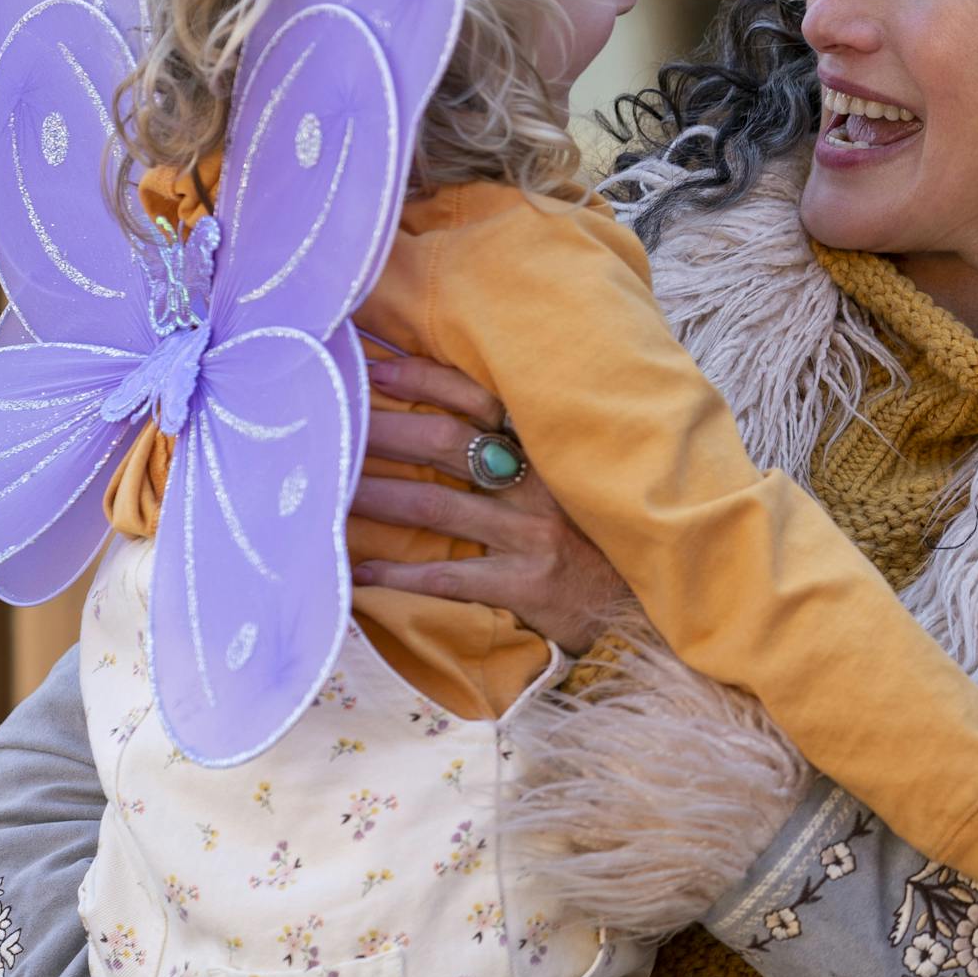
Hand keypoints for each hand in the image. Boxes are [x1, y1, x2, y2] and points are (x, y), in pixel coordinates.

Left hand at [350, 353, 627, 651]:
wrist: (648, 608)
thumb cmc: (604, 537)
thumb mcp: (582, 480)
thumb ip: (538, 447)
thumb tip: (470, 417)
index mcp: (552, 449)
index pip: (482, 398)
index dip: (426, 379)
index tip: (375, 368)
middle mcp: (542, 485)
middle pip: (447, 444)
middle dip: (384, 431)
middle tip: (330, 423)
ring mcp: (534, 535)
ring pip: (437, 506)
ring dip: (377, 496)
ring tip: (329, 489)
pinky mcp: (527, 585)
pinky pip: (450, 577)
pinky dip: (400, 574)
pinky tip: (360, 572)